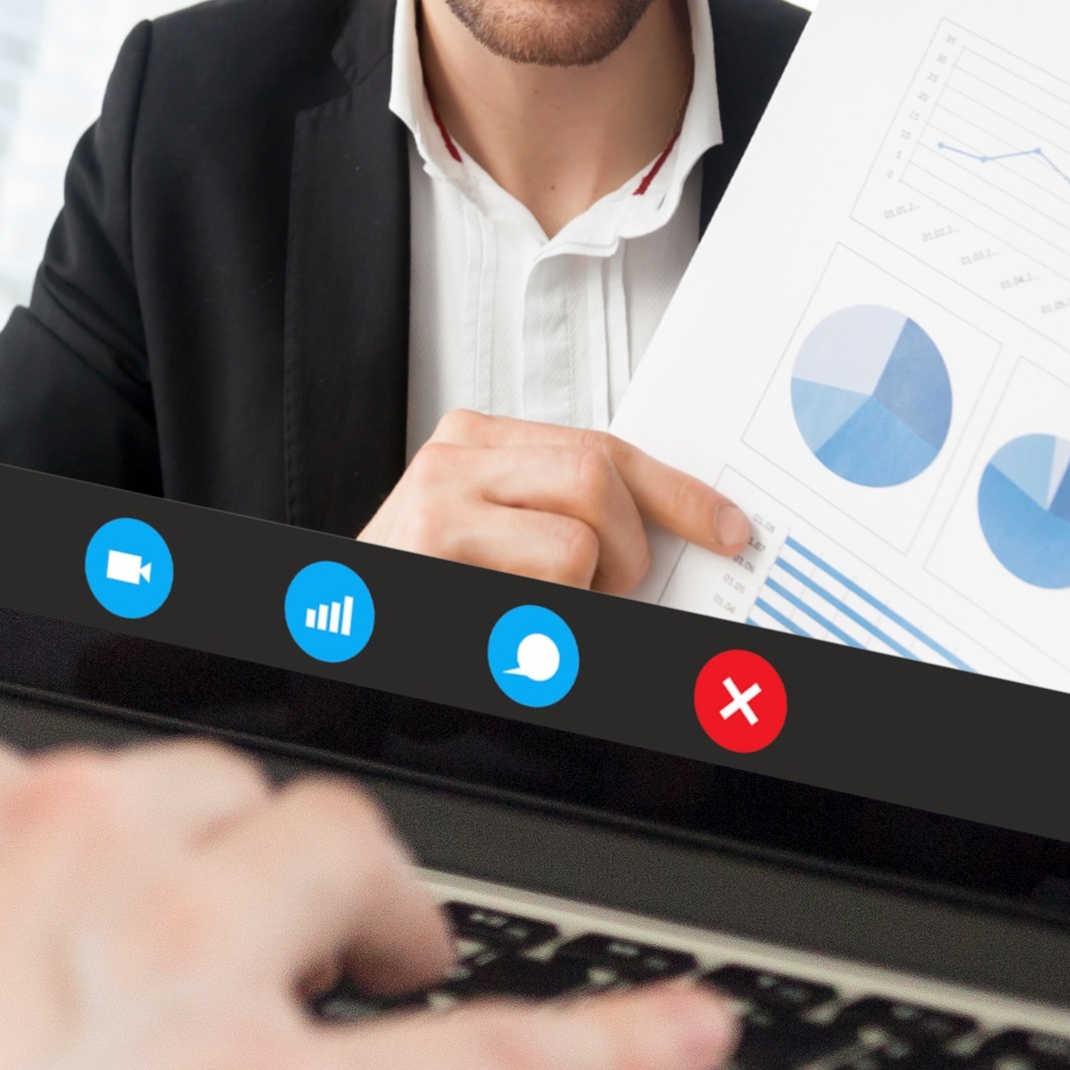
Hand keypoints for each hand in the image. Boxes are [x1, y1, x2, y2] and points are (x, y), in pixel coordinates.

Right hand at [0, 706, 731, 1069]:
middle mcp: (75, 835)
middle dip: (225, 856)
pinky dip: (608, 1047)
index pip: (21, 775)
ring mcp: (191, 967)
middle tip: (237, 934)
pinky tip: (695, 1040)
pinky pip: (492, 1064)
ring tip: (394, 952)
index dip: (43, 847)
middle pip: (198, 797)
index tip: (37, 906)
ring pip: (338, 860)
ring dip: (379, 898)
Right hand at [363, 408, 753, 592]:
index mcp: (476, 441)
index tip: (726, 527)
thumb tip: (668, 529)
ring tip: (543, 610)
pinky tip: (511, 627)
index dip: (678, 493)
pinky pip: (544, 588)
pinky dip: (548, 625)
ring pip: (580, 539)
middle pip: (599, 477)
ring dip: (586, 594)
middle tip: (611, 589)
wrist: (343, 629)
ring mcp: (439, 501)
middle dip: (630, 547)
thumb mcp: (494, 531)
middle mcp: (454, 458)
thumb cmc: (429, 587)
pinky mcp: (435, 550)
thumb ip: (559, 509)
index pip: (604, 446)